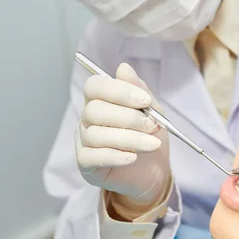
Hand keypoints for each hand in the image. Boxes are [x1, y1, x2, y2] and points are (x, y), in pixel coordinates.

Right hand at [76, 63, 170, 209]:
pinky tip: (132, 157)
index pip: (95, 86)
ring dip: (129, 139)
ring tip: (152, 144)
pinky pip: (92, 157)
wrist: (154, 170)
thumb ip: (139, 91)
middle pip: (94, 110)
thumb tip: (124, 68)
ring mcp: (83, 141)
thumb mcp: (152, 111)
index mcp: (100, 100)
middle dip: (128, 118)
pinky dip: (114, 156)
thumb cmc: (149, 136)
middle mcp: (87, 119)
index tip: (145, 100)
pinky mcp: (86, 165)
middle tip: (153, 126)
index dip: (119, 91)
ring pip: (96, 135)